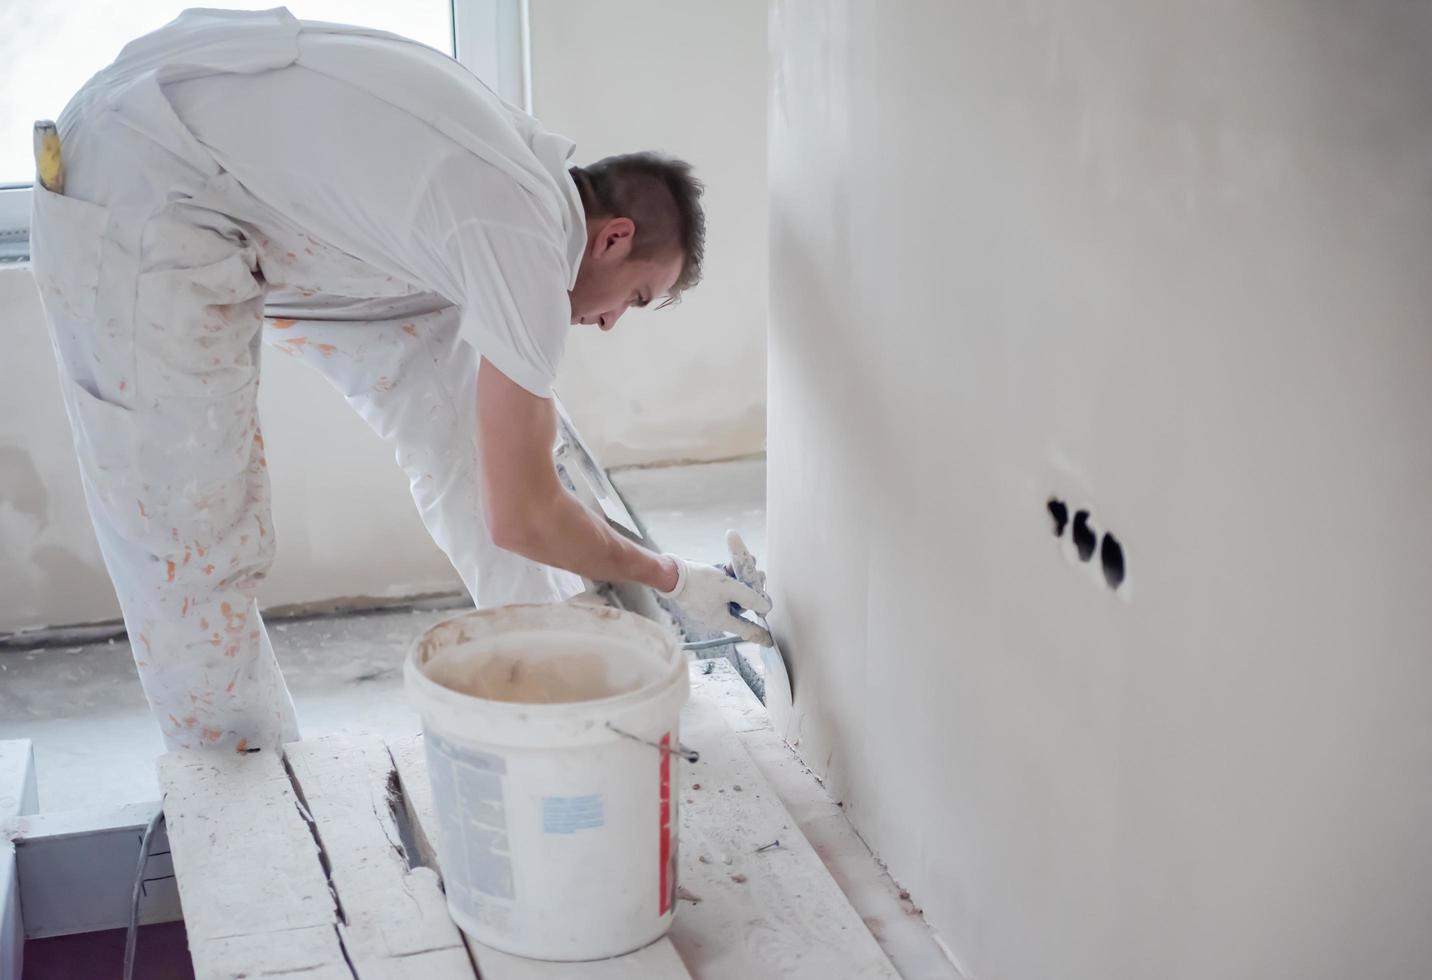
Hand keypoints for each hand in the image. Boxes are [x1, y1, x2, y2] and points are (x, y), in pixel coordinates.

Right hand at [658, 554, 772, 645]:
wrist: (670, 574)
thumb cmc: (698, 582)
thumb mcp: (729, 587)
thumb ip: (750, 597)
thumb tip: (766, 607)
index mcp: (721, 620)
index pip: (746, 630)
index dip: (759, 634)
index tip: (770, 642)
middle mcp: (715, 615)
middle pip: (741, 605)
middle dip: (751, 589)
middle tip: (759, 574)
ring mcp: (708, 604)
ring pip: (732, 593)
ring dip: (740, 578)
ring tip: (744, 563)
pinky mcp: (702, 593)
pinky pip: (721, 587)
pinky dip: (728, 576)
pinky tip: (729, 564)